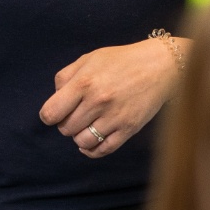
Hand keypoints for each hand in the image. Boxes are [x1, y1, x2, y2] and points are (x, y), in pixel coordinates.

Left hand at [40, 38, 181, 158]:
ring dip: (79, 136)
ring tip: (86, 125)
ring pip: (82, 141)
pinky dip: (92, 151)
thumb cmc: (120, 61)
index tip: (55, 114)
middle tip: (77, 114)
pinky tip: (90, 142)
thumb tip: (55, 99)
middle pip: (66, 129)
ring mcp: (114, 117)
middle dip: (67, 123)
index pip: (51, 113)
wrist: (159, 66)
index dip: (49, 116)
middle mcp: (97, 101)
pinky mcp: (129, 129)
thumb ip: (65, 77)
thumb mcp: (89, 59)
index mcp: (84, 82)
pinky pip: (103, 150)